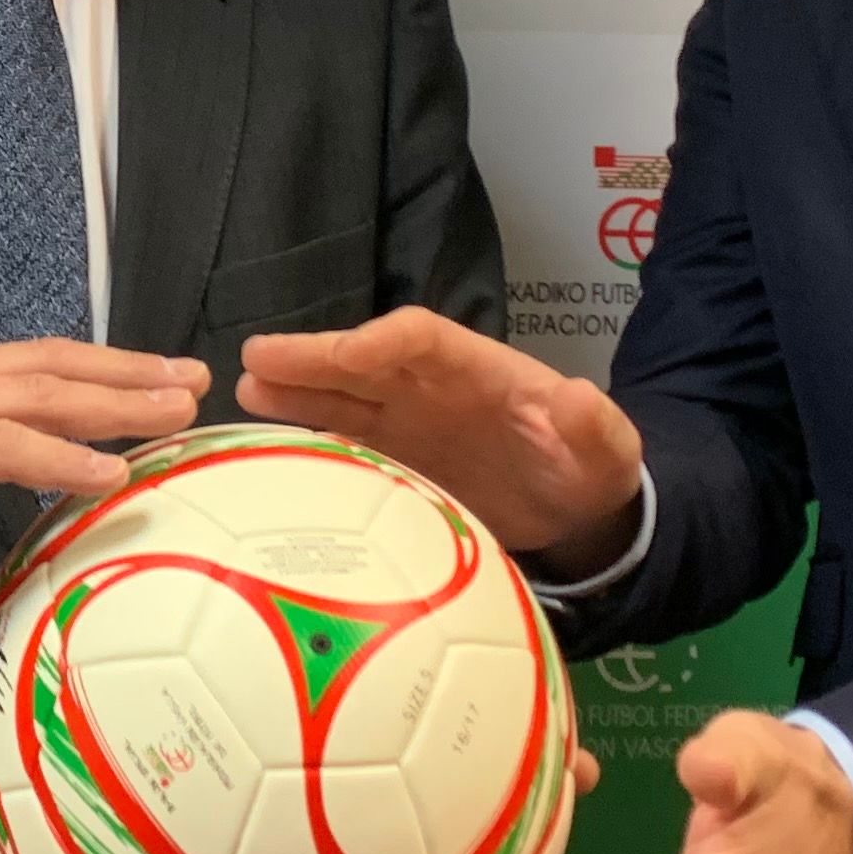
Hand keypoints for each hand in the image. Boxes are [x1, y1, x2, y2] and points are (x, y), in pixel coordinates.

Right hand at [0, 344, 206, 569]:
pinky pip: (5, 445)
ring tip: (177, 410)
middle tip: (194, 378)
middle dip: (127, 374)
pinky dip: (63, 457)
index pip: (31, 373)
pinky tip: (110, 471)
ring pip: (43, 393)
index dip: (95, 375)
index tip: (152, 382)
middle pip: (53, 368)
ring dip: (115, 402)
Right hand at [237, 307, 644, 570]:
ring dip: (297, 391)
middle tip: (254, 358)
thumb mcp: (608, 451)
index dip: (377, 343)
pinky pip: (346, 442)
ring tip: (245, 390)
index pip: (419, 339)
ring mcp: (410, 423)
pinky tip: (267, 445)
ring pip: (344, 398)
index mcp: (480, 369)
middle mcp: (433, 387)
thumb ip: (594, 428)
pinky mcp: (396, 461)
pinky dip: (309, 439)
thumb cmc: (592, 470)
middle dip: (313, 358)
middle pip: (365, 362)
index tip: (340, 356)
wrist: (578, 515)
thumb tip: (578, 397)